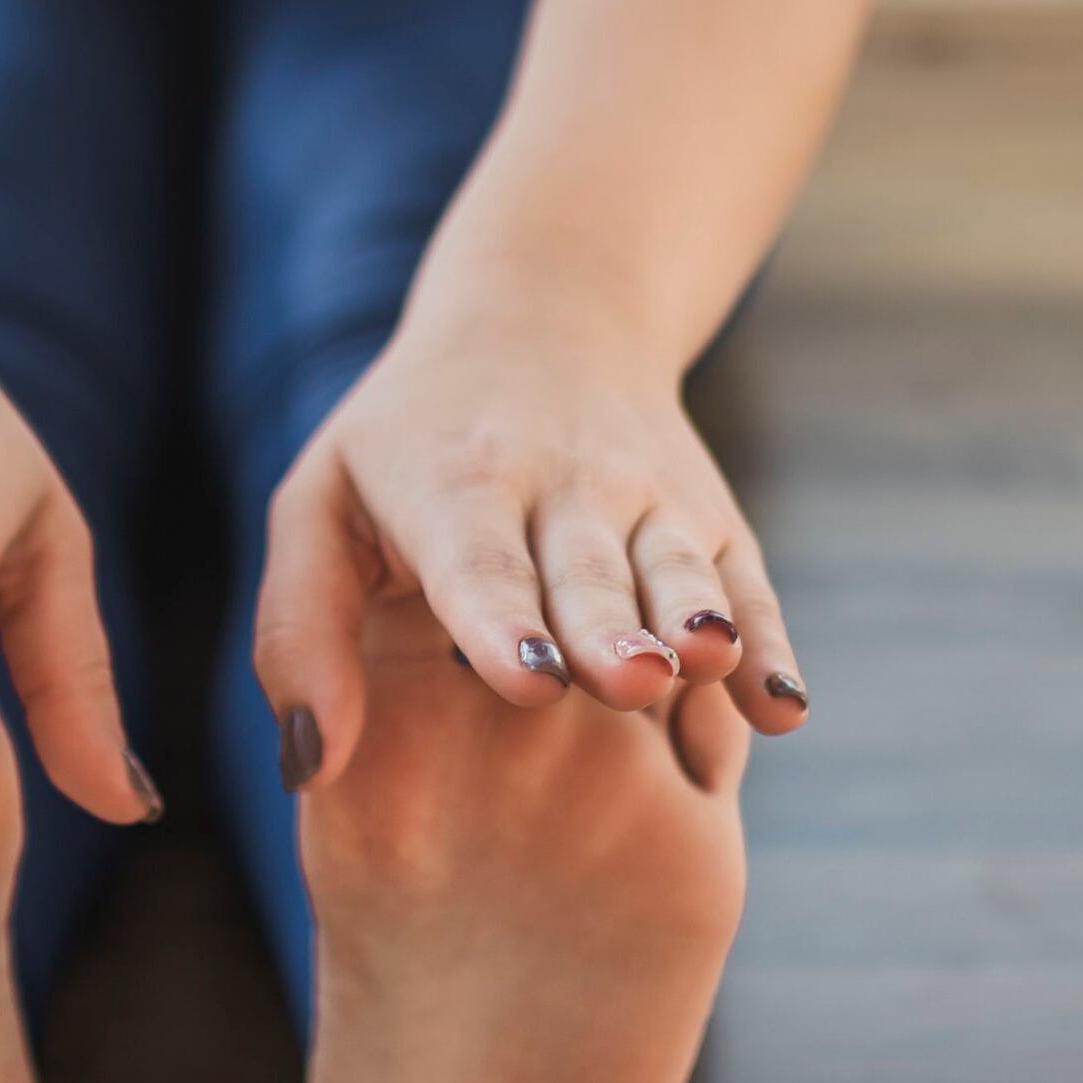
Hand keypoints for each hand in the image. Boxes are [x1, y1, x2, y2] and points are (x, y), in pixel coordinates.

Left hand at [250, 301, 810, 791]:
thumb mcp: (318, 511)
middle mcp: (562, 483)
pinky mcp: (711, 520)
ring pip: (675, 569)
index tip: (523, 682)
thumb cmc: (402, 450)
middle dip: (607, 627)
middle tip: (626, 680)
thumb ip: (299, 633)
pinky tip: (783, 703)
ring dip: (694, 619)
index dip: (501, 622)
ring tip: (707, 661)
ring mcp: (648, 498)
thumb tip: (311, 765)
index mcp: (454, 484)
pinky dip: (767, 642)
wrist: (543, 317)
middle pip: (588, 571)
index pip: (480, 562)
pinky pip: (745, 585)